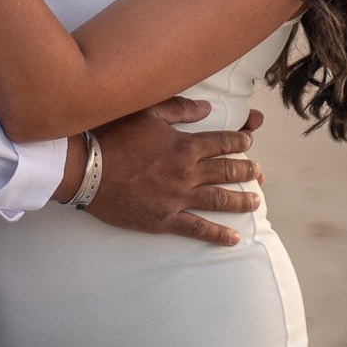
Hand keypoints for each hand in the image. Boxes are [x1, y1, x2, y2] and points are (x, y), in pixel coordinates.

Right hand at [85, 97, 262, 247]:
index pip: (222, 142)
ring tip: (256, 201)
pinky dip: (217, 235)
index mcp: (185, 145)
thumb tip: (207, 108)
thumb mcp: (148, 112)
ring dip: (241, 200)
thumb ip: (180, 109)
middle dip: (246, 171)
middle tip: (258, 173)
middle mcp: (187, 172)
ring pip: (219, 200)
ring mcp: (177, 198)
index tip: (249, 142)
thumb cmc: (115, 135)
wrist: (88, 169)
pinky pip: (197, 228)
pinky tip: (233, 239)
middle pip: (226, 171)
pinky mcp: (164, 220)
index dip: (240, 142)